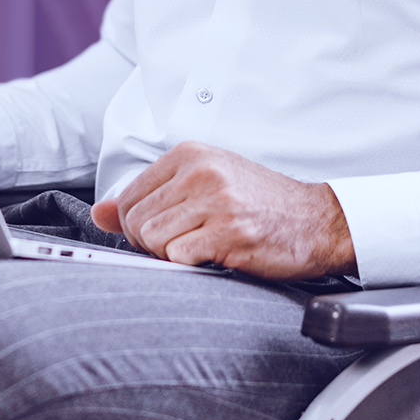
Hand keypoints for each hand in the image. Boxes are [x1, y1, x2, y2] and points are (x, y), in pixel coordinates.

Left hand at [91, 141, 356, 279]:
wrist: (318, 221)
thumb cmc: (261, 204)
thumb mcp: (204, 185)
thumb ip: (150, 196)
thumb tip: (100, 213)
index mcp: (189, 154)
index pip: (129, 197)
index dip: (139, 225)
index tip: (168, 231)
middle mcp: (200, 172)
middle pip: (136, 222)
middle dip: (153, 244)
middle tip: (187, 245)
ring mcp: (216, 201)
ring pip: (153, 241)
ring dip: (172, 256)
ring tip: (203, 249)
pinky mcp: (229, 232)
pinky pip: (179, 258)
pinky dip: (192, 265)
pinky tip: (217, 256)